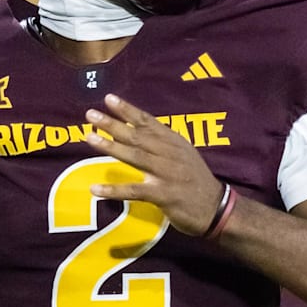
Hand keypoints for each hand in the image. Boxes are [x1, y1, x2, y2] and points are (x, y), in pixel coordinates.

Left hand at [85, 94, 224, 236]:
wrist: (217, 208)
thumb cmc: (195, 179)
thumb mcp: (183, 153)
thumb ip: (162, 141)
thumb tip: (136, 127)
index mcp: (173, 142)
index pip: (148, 121)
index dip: (128, 109)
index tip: (109, 98)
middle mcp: (169, 153)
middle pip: (138, 135)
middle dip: (113, 123)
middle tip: (90, 114)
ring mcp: (167, 174)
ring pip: (136, 156)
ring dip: (111, 147)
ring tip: (89, 138)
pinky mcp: (164, 195)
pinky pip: (135, 191)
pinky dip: (114, 190)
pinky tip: (96, 189)